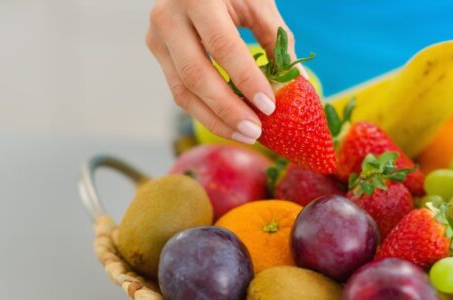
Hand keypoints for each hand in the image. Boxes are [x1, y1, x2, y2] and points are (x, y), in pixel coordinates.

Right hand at [146, 0, 295, 143]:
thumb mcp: (257, 2)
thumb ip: (275, 39)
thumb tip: (296, 83)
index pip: (222, 46)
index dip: (245, 80)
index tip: (269, 107)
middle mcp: (169, 16)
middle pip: (195, 75)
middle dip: (227, 110)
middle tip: (256, 132)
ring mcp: (157, 36)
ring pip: (182, 91)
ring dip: (214, 119)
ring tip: (245, 134)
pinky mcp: (156, 50)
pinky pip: (179, 89)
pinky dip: (205, 110)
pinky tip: (228, 123)